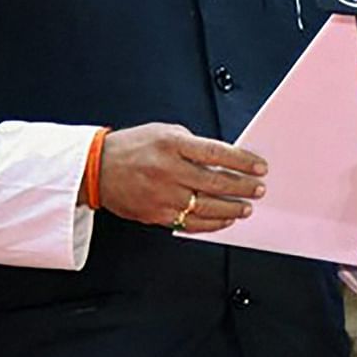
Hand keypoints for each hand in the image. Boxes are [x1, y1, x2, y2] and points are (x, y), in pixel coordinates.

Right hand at [91, 123, 264, 233]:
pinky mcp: (155, 214)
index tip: (260, 167)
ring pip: (205, 207)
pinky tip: (224, 220)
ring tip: (246, 208)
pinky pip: (189, 223)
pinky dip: (210, 223)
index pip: (216, 154)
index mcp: (171, 145)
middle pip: (215, 183)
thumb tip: (224, 160)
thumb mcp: (165, 132)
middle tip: (259, 189)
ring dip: (231, 209)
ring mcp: (161, 195)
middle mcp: (167, 171)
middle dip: (243, 188)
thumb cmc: (133, 147)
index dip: (242, 161)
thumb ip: (193, 145)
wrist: (96, 168)